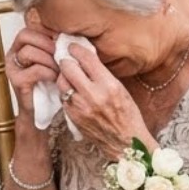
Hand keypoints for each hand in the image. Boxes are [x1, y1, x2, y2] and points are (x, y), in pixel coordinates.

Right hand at [6, 24, 58, 118]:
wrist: (41, 112)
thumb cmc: (48, 86)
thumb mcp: (52, 61)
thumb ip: (54, 47)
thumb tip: (67, 35)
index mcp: (20, 47)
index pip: (30, 29)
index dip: (46, 32)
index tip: (61, 39)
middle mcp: (12, 55)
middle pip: (26, 36)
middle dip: (47, 43)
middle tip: (61, 53)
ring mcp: (12, 68)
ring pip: (30, 51)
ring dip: (50, 59)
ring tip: (60, 69)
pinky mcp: (17, 81)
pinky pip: (36, 69)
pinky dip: (49, 72)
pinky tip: (55, 78)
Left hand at [56, 42, 151, 158]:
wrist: (125, 143)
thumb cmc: (127, 115)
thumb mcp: (121, 89)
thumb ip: (102, 73)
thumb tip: (86, 57)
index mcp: (109, 85)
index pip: (86, 59)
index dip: (77, 49)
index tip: (73, 47)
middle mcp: (93, 95)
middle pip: (68, 67)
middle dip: (67, 60)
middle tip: (68, 59)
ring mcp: (80, 107)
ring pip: (61, 81)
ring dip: (63, 76)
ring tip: (69, 75)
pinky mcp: (73, 117)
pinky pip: (62, 96)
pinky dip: (65, 91)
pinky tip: (71, 90)